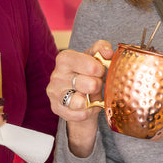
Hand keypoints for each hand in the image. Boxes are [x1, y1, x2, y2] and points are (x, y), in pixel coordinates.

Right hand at [50, 41, 111, 156]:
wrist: (77, 94)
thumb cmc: (86, 74)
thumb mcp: (94, 57)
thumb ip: (102, 48)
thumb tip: (108, 53)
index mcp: (65, 58)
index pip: (92, 67)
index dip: (101, 71)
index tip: (99, 71)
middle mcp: (56, 75)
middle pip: (91, 85)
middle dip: (97, 86)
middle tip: (94, 84)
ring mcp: (55, 93)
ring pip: (81, 102)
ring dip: (91, 100)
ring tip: (89, 96)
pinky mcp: (56, 108)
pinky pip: (80, 114)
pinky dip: (88, 112)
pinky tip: (86, 105)